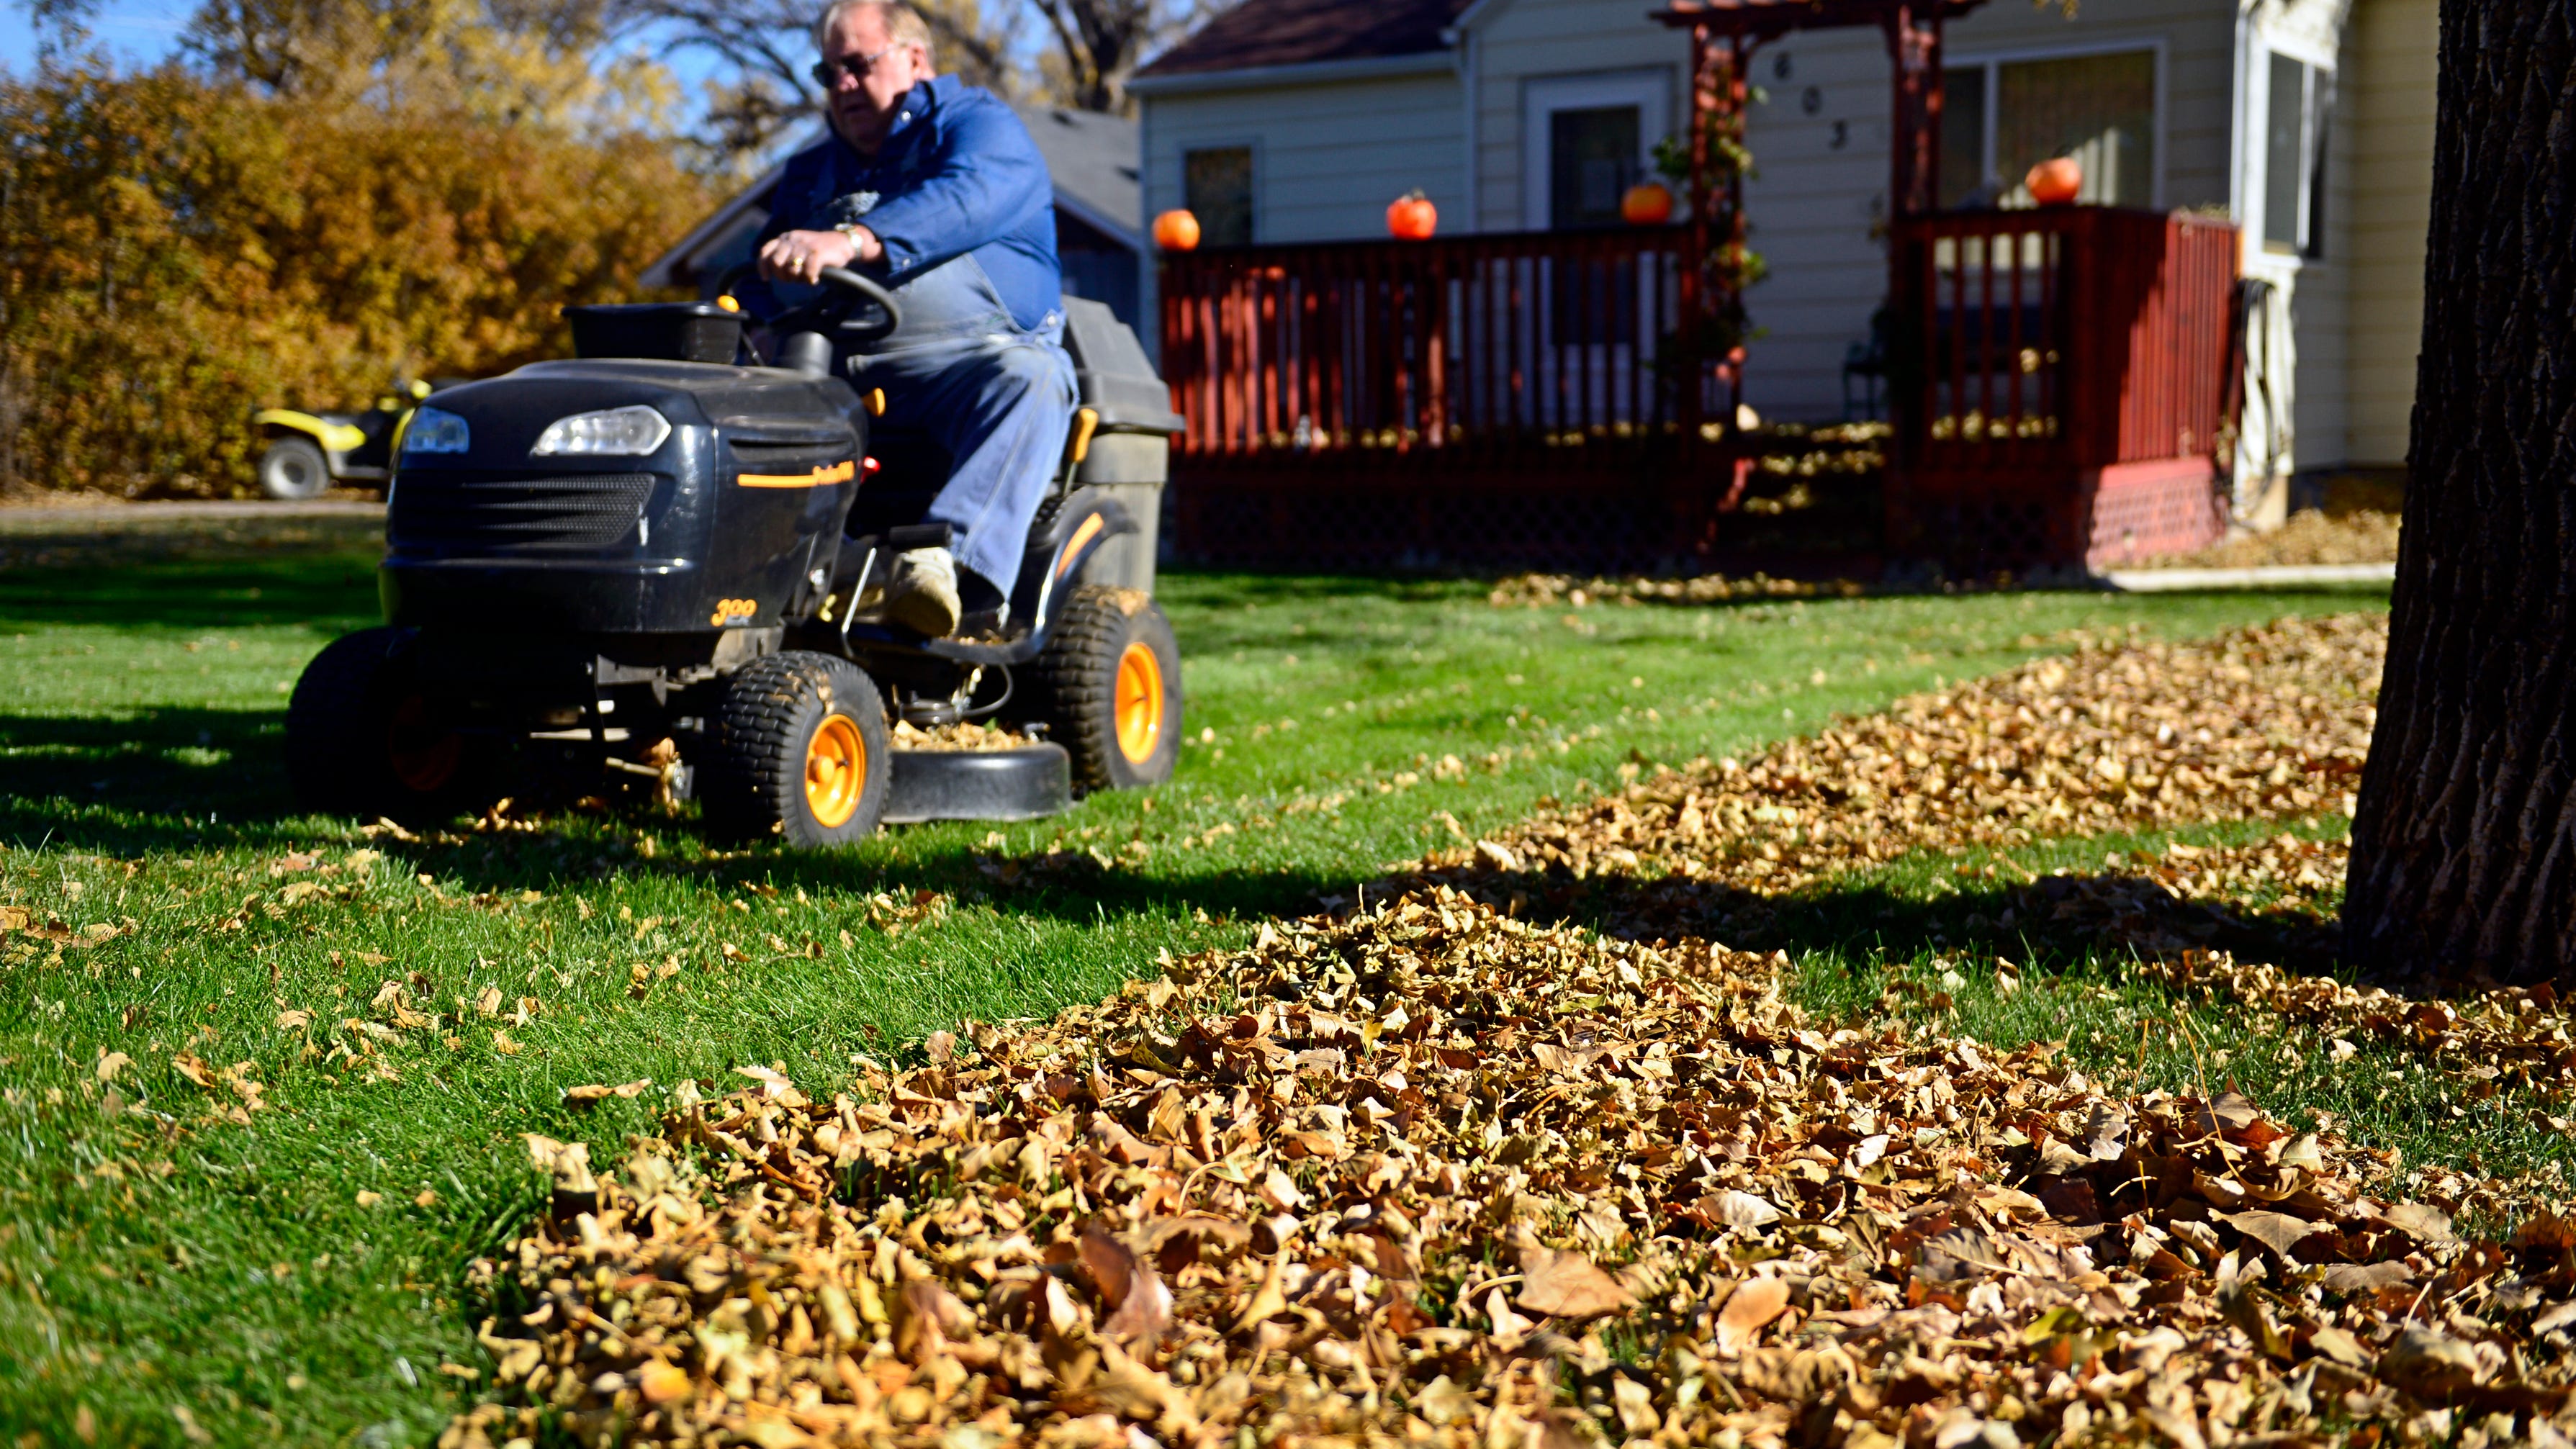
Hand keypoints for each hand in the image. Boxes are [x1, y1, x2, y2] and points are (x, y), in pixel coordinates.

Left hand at [758, 227, 873, 283]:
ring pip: (792, 269)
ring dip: (799, 279)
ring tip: (807, 278)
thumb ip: (785, 255)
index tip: (766, 279)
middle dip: (783, 276)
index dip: (763, 267)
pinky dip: (810, 279)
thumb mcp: (798, 248)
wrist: (843, 242)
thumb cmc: (819, 250)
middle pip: (776, 263)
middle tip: (795, 280)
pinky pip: (807, 272)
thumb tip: (772, 272)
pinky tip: (814, 279)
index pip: (765, 251)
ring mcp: (805, 245)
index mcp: (786, 238)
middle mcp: (793, 239)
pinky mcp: (817, 252)